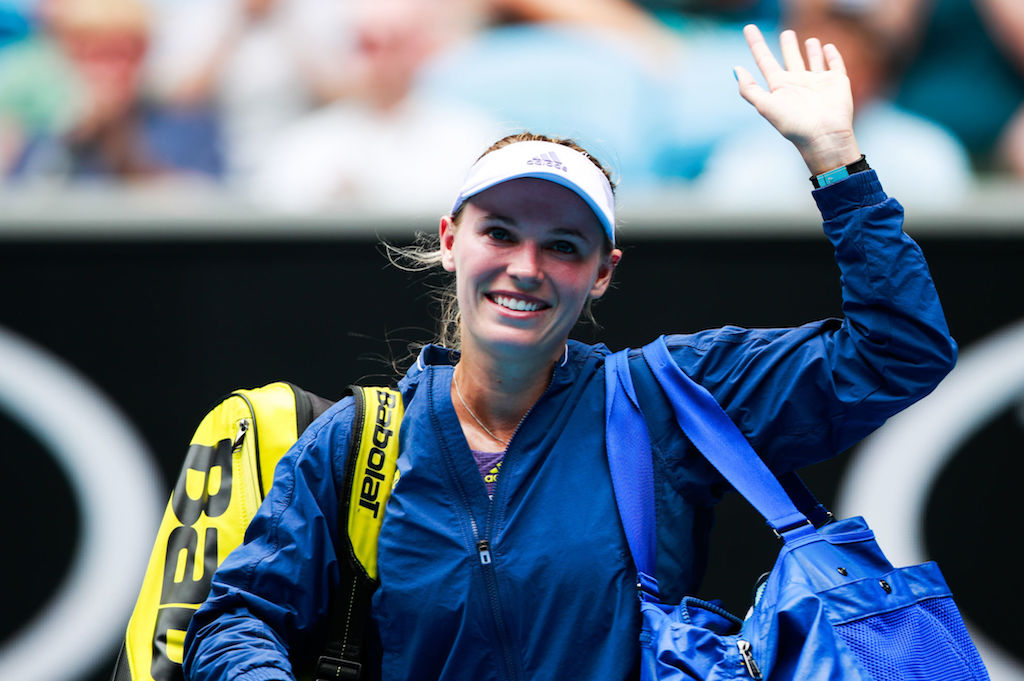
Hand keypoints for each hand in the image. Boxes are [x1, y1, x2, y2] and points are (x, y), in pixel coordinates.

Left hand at [735, 24, 860, 174]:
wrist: (823, 136)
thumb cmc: (793, 124)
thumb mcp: (765, 106)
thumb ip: (749, 89)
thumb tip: (735, 69)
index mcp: (779, 87)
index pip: (764, 60)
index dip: (756, 44)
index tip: (748, 28)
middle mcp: (797, 83)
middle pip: (790, 58)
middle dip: (788, 46)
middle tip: (787, 33)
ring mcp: (817, 82)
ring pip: (812, 61)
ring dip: (810, 51)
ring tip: (809, 40)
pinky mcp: (837, 82)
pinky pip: (834, 65)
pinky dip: (832, 56)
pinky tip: (828, 48)